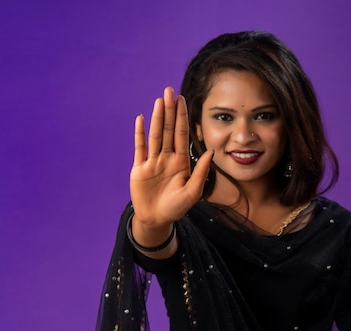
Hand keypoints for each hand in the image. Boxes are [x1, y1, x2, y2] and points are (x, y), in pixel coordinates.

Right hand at [130, 87, 211, 239]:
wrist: (156, 219)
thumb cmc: (176, 208)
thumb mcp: (193, 192)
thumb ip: (201, 172)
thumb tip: (211, 152)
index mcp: (180, 161)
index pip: (182, 135)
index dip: (182, 117)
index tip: (182, 101)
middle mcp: (166, 158)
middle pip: (168, 130)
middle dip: (169, 111)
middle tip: (169, 91)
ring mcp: (152, 162)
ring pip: (155, 135)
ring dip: (157, 118)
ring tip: (159, 100)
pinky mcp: (139, 169)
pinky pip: (140, 148)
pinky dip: (140, 134)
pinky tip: (141, 119)